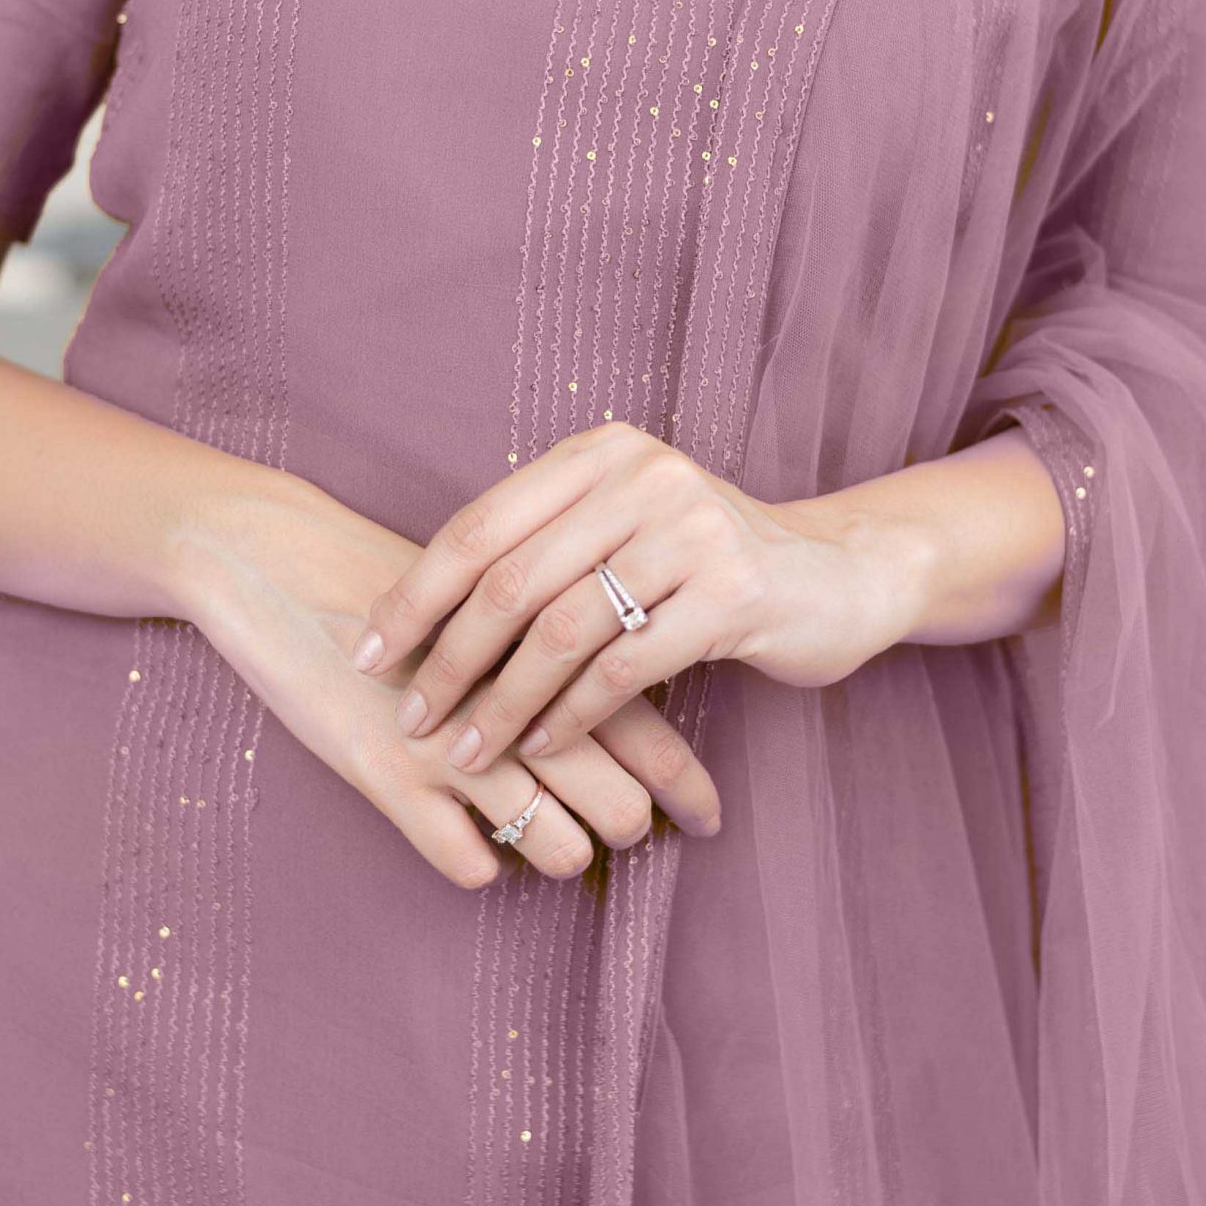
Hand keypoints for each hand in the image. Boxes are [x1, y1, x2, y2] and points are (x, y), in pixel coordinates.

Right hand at [173, 481, 719, 890]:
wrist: (273, 556)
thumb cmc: (377, 571)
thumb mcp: (474, 591)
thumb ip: (542, 632)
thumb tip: (611, 675)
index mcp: (541, 648)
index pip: (644, 726)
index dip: (688, 783)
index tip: (711, 817)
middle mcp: (509, 699)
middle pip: (615, 798)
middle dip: (632, 826)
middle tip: (632, 829)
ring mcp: (450, 744)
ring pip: (553, 844)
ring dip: (563, 852)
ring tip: (558, 844)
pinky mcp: (386, 777)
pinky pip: (462, 861)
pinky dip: (478, 864)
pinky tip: (476, 849)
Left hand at [345, 420, 935, 779]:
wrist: (839, 573)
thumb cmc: (706, 563)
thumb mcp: (624, 527)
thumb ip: (544, 546)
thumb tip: (418, 609)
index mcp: (598, 454)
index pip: (478, 526)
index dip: (414, 597)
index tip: (366, 654)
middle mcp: (641, 477)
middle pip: (509, 580)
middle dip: (447, 660)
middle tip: (409, 718)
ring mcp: (690, 531)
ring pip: (561, 630)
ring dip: (502, 703)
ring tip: (465, 751)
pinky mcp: (731, 594)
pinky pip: (624, 666)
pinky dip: (570, 715)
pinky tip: (540, 748)